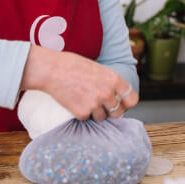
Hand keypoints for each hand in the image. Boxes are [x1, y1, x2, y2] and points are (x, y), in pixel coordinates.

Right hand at [21, 45, 138, 120]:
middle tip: (102, 105)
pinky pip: (86, 118)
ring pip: (102, 117)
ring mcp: (95, 104)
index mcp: (114, 79)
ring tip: (84, 99)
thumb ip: (109, 82)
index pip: (132, 99)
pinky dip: (81, 113)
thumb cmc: (72, 65)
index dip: (126, 103)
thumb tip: (116, 95)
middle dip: (111, 111)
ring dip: (96, 112)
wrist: (52, 70)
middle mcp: (107, 93)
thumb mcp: (98, 68)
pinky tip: (75, 101)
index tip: (122, 103)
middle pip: (118, 112)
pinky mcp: (81, 113)